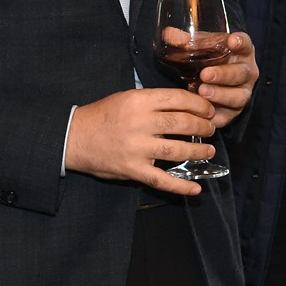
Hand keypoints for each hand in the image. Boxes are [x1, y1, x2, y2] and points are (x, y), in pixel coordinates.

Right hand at [63, 87, 216, 194]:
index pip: (178, 99)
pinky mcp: (132, 169)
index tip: (208, 110)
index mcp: (139, 101)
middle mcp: (140, 123)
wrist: (74, 137)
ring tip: (209, 151)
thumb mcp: (127, 97)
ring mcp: (137, 148)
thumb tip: (186, 105)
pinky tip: (196, 188)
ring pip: (177, 150)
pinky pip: (161, 180)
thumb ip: (153, 101)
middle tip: (211, 129)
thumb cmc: (103, 115)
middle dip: (202, 126)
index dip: (198, 104)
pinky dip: (180, 186)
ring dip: (198, 151)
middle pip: (182, 123)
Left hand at [194, 31, 257, 127]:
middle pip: (241, 73)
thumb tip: (168, 34)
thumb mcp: (200, 49)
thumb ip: (186, 41)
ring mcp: (242, 93)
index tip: (231, 40)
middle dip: (224, 74)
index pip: (245, 44)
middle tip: (205, 74)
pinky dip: (216, 115)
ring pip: (238, 96)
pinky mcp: (234, 112)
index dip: (240, 42)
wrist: (210, 84)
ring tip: (202, 92)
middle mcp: (246, 73)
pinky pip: (228, 116)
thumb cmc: (207, 61)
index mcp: (241, 52)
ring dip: (221, 95)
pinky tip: (203, 113)